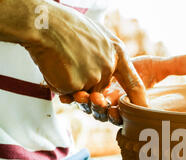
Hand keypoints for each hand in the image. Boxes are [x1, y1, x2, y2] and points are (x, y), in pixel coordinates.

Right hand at [24, 2, 145, 105]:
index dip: (139, 100)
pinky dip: (57, 83)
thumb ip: (105, 55)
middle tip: (72, 64)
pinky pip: (67, 93)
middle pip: (100, 90)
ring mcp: (94, 77)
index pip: (134, 83)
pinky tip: (54, 65)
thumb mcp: (97, 36)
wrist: (42, 23)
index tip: (143, 111)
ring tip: (61, 60)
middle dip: (85, 87)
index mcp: (117, 53)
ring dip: (69, 82)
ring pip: (82, 93)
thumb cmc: (64, 26)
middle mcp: (109, 67)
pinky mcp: (77, 85)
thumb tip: (107, 72)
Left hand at [59, 55, 185, 124]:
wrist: (108, 55)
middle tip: (100, 101)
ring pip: (89, 109)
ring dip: (86, 104)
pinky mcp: (79, 93)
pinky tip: (66, 92)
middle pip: (106, 115)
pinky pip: (72, 99)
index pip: (128, 116)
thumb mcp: (158, 66)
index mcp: (131, 105)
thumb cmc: (136, 65)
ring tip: (82, 94)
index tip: (118, 107)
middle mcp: (113, 106)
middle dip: (102, 110)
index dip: (122, 114)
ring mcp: (95, 101)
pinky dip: (68, 96)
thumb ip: (179, 66)